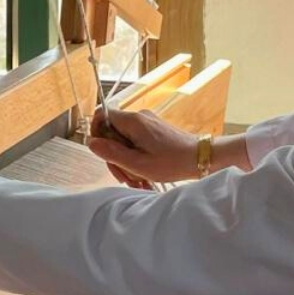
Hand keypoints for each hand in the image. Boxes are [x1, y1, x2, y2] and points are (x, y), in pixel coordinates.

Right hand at [86, 107, 251, 185]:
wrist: (202, 158)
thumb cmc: (173, 162)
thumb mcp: (137, 163)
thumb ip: (111, 153)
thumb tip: (91, 143)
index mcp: (133, 121)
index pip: (101, 116)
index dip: (96, 134)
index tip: (103, 153)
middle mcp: (139, 117)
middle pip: (112, 132)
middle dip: (114, 155)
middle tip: (124, 175)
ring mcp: (147, 123)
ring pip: (124, 139)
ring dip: (126, 160)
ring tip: (137, 178)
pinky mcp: (154, 130)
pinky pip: (136, 141)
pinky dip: (136, 157)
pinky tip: (144, 173)